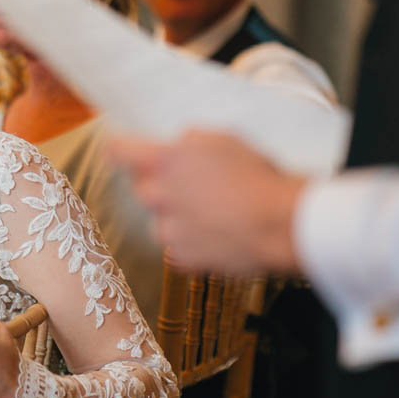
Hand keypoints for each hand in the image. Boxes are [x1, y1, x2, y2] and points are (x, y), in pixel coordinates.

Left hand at [108, 130, 306, 275]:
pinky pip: (178, 248)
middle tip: (193, 185)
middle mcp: (159, 196)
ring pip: (160, 221)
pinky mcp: (182, 258)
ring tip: (213, 213)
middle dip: (160, 185)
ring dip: (177, 216)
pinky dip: (192, 242)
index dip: (119, 149)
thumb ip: (190, 142)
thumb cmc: (256, 176)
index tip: (119, 150)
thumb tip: (178, 146)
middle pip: (143, 188)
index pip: (119, 151)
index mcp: (164, 161)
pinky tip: (218, 233)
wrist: (279, 224)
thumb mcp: (224, 139)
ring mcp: (168, 231)